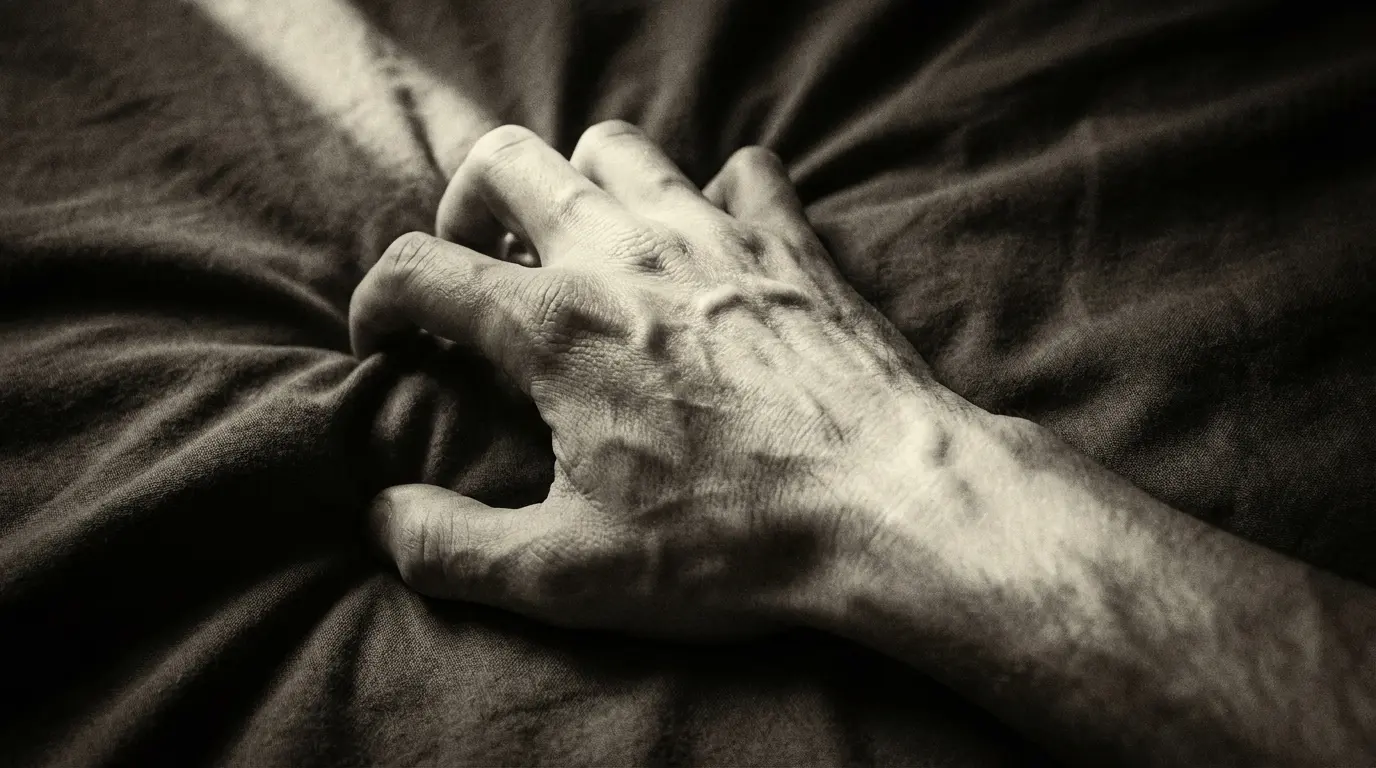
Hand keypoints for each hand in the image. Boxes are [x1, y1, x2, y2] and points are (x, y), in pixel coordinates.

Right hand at [350, 121, 961, 638]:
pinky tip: (710, 247)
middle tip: (479, 265)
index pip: (420, 267)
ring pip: (618, 149)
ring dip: (580, 184)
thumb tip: (381, 517)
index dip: (379, 299)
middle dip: (468, 203)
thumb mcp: (571, 572)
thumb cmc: (736, 542)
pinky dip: (713, 196)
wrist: (891, 502)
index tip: (386, 340)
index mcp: (556, 325)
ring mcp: (714, 234)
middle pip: (508, 160)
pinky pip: (743, 173)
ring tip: (582, 247)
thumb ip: (453, 546)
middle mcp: (625, 253)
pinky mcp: (791, 241)